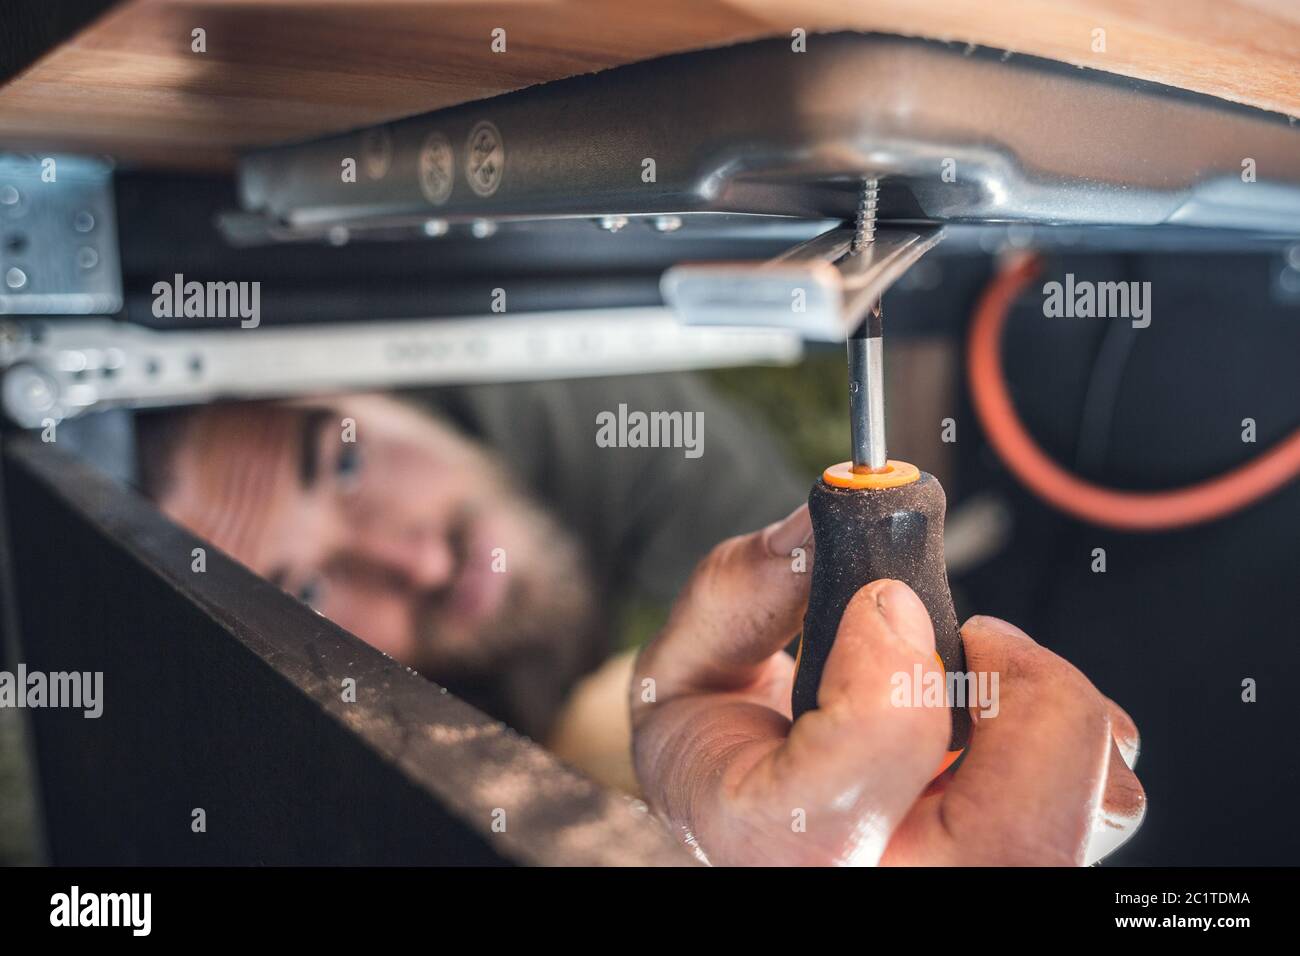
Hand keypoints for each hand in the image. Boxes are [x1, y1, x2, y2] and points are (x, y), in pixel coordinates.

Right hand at [630, 505, 1144, 865]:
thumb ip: (740, 590)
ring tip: (979, 682)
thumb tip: (819, 524)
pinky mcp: (1017, 864)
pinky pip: (1103, 801)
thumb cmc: (712, 764)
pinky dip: (1071, 738)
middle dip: (1025, 690)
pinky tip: (998, 721)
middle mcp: (882, 890)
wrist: (740, 828)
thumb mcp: (681, 673)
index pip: (866, 772)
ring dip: (1053, 711)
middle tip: (974, 636)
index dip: (891, 665)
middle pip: (1021, 832)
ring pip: (1088, 812)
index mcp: (777, 846)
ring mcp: (960, 886)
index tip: (881, 600)